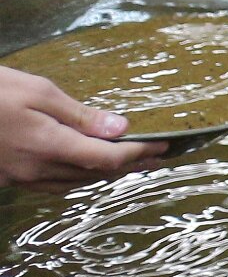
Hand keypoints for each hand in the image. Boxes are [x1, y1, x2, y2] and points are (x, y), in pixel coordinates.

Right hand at [0, 68, 165, 187]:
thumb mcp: (39, 91)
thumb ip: (80, 115)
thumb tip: (120, 128)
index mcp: (48, 145)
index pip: (107, 159)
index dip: (138, 154)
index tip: (163, 145)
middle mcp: (35, 169)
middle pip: (94, 174)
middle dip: (128, 165)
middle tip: (156, 155)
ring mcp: (20, 178)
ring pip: (74, 183)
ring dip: (104, 174)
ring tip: (130, 162)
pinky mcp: (9, 178)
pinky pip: (52, 184)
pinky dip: (77, 177)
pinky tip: (85, 167)